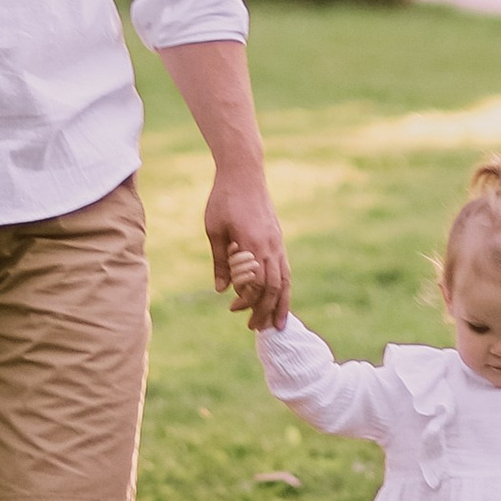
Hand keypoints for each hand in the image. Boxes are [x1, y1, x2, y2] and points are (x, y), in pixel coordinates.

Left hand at [210, 173, 287, 327]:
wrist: (244, 172)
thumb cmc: (224, 199)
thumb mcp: (214, 230)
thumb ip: (220, 261)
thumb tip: (221, 289)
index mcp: (253, 245)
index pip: (255, 284)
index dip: (246, 300)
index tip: (232, 307)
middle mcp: (271, 246)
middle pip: (274, 288)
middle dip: (266, 310)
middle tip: (256, 328)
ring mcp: (278, 242)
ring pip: (285, 280)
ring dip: (282, 303)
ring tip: (278, 323)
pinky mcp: (278, 238)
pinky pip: (285, 268)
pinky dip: (284, 286)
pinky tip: (280, 296)